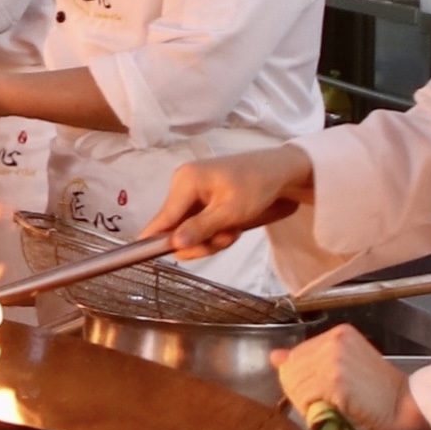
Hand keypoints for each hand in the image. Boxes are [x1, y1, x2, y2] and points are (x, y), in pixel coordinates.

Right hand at [144, 145, 312, 256]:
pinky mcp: (204, 200)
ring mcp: (193, 193)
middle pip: (176, 228)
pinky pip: (199, 225)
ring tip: (233, 231)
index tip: (146, 257)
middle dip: (200, 240)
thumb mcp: (232, 211)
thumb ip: (201, 228)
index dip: (155, 239)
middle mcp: (183, 185)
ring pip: (189, 230)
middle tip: (224, 240)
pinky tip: (232, 227)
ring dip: (211, 238)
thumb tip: (174, 245)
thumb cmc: (258, 186)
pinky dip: (215, 231)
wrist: (284, 172)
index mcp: (185, 181)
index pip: (164, 217)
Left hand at [273, 322, 424, 429]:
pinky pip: (306, 399)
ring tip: (332, 408)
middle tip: (327, 404)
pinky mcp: (335, 382)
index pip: (295, 357)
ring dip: (308, 404)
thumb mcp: (342, 366)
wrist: (405, 405)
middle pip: (291, 371)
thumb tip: (275, 356)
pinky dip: (314, 411)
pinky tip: (334, 412)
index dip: (303, 380)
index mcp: (337, 334)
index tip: (322, 391)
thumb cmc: (377, 391)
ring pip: (296, 386)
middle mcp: (333, 341)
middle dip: (302, 393)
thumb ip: (309, 360)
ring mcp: (334, 360)